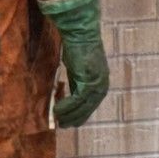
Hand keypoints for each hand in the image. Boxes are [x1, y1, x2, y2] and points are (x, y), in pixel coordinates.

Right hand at [39, 0, 108, 127]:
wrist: (80, 32)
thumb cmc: (77, 47)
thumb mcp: (77, 69)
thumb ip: (77, 82)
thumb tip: (69, 95)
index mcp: (101, 82)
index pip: (90, 105)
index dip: (78, 114)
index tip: (67, 121)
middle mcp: (102, 85)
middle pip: (88, 109)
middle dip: (74, 118)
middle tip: (61, 125)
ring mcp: (97, 83)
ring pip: (82, 107)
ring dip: (69, 115)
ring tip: (57, 120)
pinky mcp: (89, 81)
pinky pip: (77, 99)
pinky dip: (66, 106)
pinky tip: (56, 110)